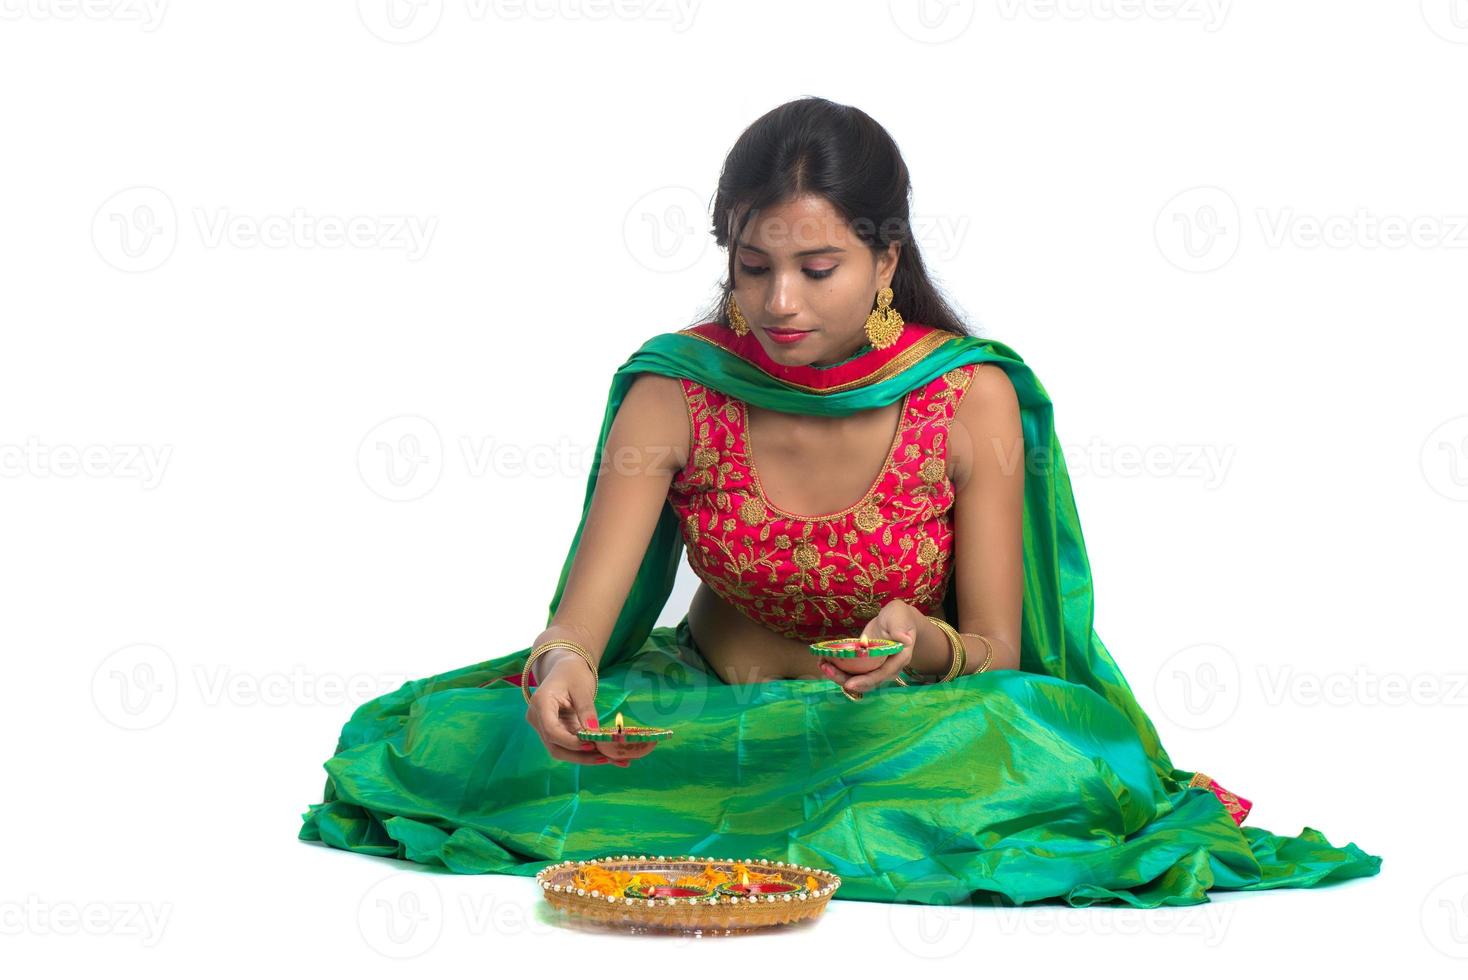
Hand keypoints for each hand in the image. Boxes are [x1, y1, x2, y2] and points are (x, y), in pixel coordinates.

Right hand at [523, 654, 655, 767]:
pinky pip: (567, 746)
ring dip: (584, 757)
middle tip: (605, 758)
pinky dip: (584, 752)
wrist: (565, 668)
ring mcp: (543, 727)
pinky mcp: (554, 732)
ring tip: (609, 759)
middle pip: (555, 746)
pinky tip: (604, 755)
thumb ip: (586, 710)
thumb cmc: (573, 673)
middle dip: (580, 756)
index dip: (570, 742)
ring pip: (561, 750)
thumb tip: (594, 734)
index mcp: (541, 704)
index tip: (591, 744)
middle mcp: (537, 719)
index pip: (552, 730)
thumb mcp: (582, 688)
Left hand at [817, 599, 922, 695]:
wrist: (897, 620)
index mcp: (898, 659)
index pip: (882, 674)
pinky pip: (852, 671)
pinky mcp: (865, 665)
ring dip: (838, 675)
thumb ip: (900, 628)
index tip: (849, 685)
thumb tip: (905, 639)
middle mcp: (887, 668)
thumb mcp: (899, 618)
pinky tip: (824, 661)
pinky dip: (838, 668)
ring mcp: (876, 668)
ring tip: (822, 665)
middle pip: (866, 682)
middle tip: (826, 669)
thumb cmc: (899, 617)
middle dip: (845, 679)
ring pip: (857, 679)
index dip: (866, 681)